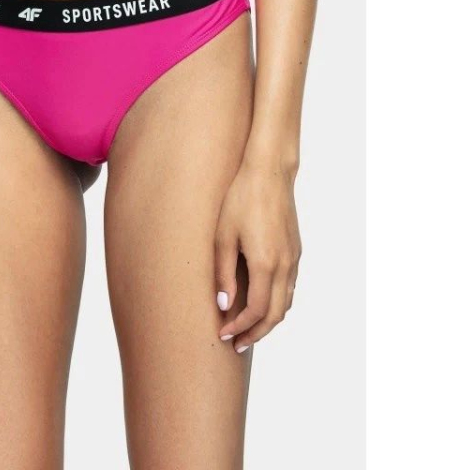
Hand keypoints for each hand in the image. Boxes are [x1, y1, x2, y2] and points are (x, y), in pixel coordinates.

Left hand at [214, 159, 301, 352]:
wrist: (269, 173)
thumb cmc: (241, 200)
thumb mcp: (223, 236)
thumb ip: (223, 273)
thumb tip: (224, 305)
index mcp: (266, 264)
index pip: (256, 311)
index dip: (240, 327)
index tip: (223, 335)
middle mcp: (285, 265)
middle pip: (276, 314)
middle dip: (256, 333)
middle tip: (236, 345)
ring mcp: (294, 258)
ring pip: (287, 303)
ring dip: (268, 321)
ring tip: (247, 329)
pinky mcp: (295, 250)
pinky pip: (290, 287)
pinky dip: (277, 303)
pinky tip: (261, 302)